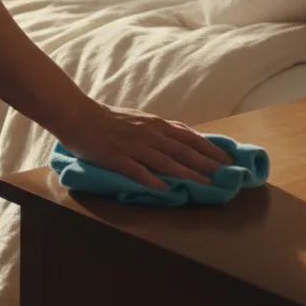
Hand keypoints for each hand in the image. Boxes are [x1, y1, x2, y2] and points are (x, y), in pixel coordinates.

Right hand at [52, 101, 232, 190]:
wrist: (77, 115)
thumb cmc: (108, 118)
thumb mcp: (140, 119)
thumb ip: (161, 129)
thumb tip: (183, 137)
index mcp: (155, 124)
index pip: (189, 137)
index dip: (210, 148)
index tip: (228, 159)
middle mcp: (149, 134)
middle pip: (182, 150)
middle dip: (206, 163)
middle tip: (225, 175)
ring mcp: (133, 146)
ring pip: (165, 161)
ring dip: (187, 173)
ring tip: (205, 184)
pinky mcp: (116, 158)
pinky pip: (137, 170)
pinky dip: (152, 180)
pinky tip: (165, 190)